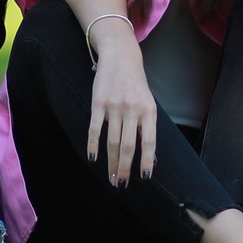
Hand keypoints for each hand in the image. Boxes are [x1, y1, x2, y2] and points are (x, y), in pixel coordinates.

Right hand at [87, 32, 157, 186]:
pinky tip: (93, 158)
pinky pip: (95, 129)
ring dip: (110, 162)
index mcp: (148, 111)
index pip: (148, 141)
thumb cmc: (136, 85)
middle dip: (124, 168)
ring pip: (112, 141)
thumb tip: (149, 156)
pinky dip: (93, 145)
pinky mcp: (98, 103)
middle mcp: (132, 109)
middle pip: (128, 146)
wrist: (120, 57)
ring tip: (110, 177)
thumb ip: (146, 126)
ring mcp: (114, 106)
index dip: (146, 161)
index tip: (144, 177)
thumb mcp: (147, 102)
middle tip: (121, 185)